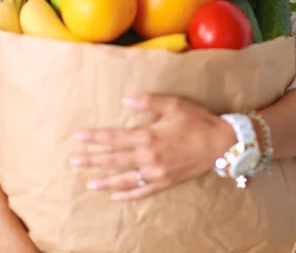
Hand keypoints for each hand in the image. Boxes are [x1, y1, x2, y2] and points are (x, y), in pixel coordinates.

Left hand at [71, 94, 235, 200]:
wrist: (221, 144)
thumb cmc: (196, 121)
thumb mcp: (173, 104)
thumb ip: (147, 101)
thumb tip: (124, 100)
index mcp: (148, 136)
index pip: (114, 138)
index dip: (95, 138)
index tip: (78, 138)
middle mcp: (149, 157)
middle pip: (115, 160)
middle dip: (93, 161)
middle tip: (74, 162)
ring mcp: (157, 173)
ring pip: (125, 179)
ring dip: (106, 181)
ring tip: (89, 182)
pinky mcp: (166, 182)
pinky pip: (143, 191)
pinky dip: (128, 195)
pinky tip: (116, 196)